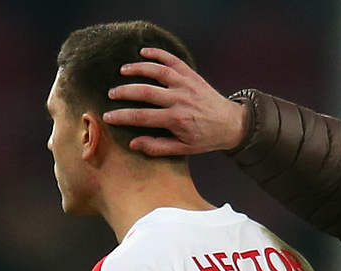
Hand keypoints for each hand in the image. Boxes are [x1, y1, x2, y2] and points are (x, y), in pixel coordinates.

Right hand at [102, 47, 247, 156]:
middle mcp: (180, 100)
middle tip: (111, 94)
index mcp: (176, 119)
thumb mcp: (184, 148)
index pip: (142, 117)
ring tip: (122, 71)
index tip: (108, 116)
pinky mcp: (192, 76)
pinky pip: (173, 61)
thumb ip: (158, 147)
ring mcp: (187, 85)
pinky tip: (143, 52)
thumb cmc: (206, 138)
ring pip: (158, 72)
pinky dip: (158, 53)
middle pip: (145, 92)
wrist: (232, 124)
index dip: (122, 116)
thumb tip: (133, 143)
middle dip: (125, 92)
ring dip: (138, 69)